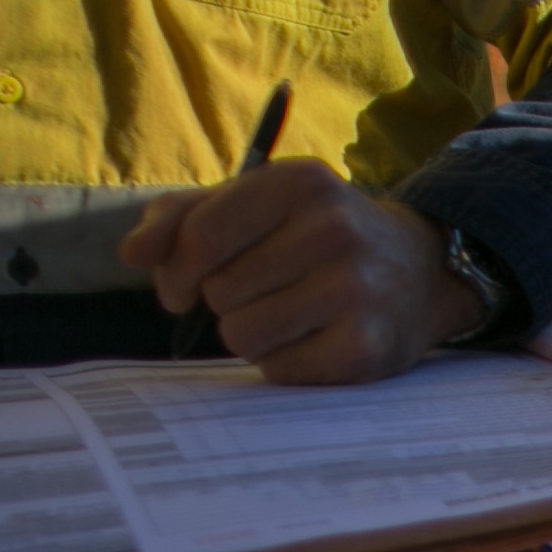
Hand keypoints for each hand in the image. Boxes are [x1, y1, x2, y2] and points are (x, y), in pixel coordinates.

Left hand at [118, 162, 485, 384]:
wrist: (419, 273)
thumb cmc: (313, 237)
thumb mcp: (255, 205)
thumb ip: (181, 218)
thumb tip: (132, 254)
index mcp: (300, 182)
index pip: (199, 236)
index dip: (175, 271)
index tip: (182, 287)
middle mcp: (334, 227)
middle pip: (218, 291)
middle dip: (227, 301)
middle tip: (265, 293)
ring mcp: (355, 287)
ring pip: (241, 334)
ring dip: (252, 334)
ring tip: (289, 316)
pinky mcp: (365, 344)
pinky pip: (277, 369)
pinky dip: (284, 362)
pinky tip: (314, 339)